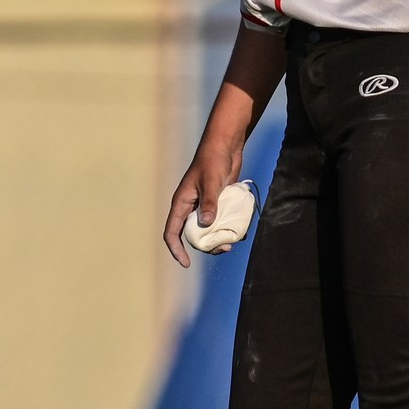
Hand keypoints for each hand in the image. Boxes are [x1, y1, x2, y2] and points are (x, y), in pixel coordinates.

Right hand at [163, 135, 244, 267]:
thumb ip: (209, 202)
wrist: (225, 145)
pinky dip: (225, 228)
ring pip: (206, 230)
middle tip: (223, 249)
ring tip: (231, 242)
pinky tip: (237, 231)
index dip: (176, 249)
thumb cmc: (213, 160)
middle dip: (204, 246)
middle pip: (191, 235)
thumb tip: (206, 224)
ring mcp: (203, 205)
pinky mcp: (216, 202)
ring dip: (216, 239)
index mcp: (182, 202)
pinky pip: (218, 221)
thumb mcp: (211, 181)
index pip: (172, 231)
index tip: (186, 262)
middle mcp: (190, 206)